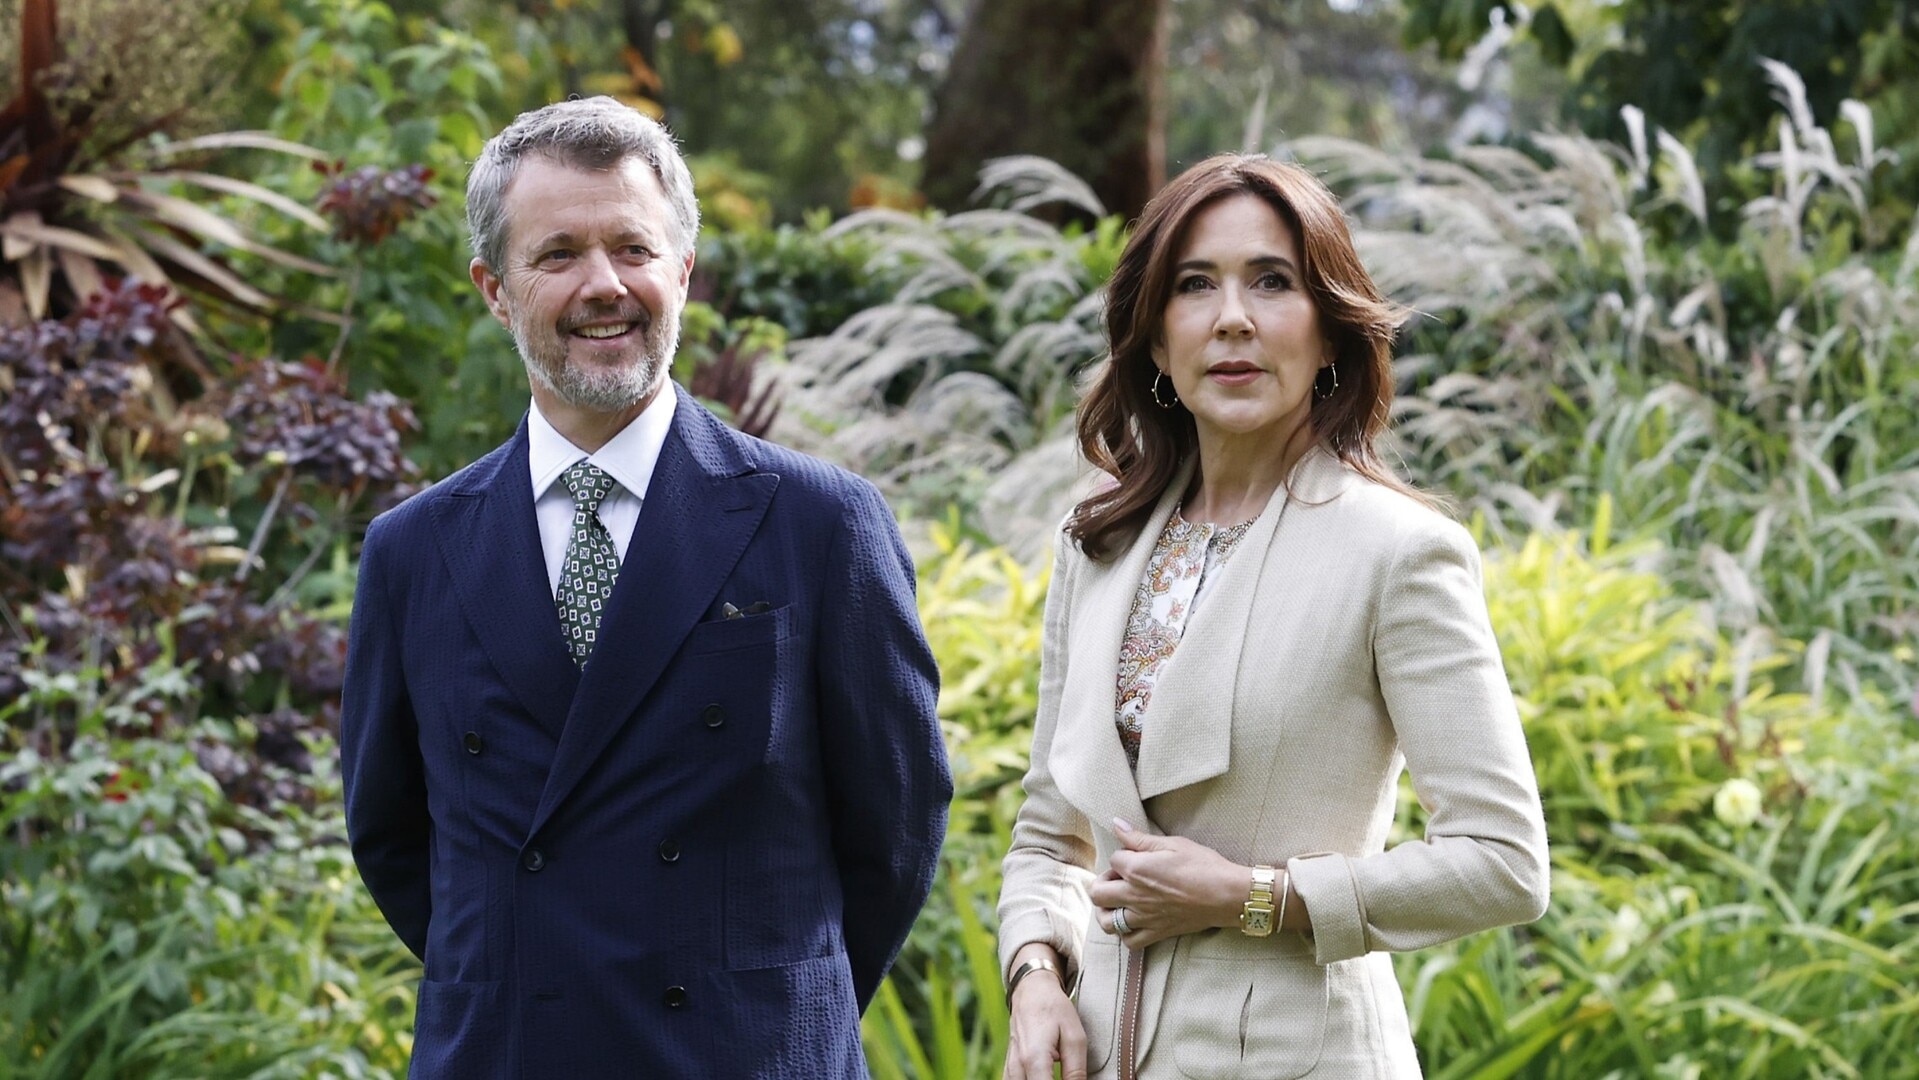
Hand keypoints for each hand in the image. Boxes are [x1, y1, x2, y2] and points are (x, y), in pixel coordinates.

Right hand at [1004, 947, 1086, 1079]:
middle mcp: (1017, 1066)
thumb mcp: (1075, 1037)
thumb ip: (1076, 1070)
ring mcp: (1010, 1066)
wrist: (1032, 990)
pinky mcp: (1009, 1066)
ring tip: (1052, 1076)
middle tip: (1063, 1077)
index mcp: (1034, 1059)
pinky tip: (1040, 1078)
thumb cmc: (1055, 1010)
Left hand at [1088, 818, 1245, 949]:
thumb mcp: (1173, 843)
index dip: (1123, 854)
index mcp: (1136, 870)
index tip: (1135, 855)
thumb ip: (1140, 838)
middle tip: (1118, 877)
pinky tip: (1132, 922)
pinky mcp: (1157, 932)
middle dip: (1103, 882)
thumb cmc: (1203, 865)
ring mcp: (1144, 917)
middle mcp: (1135, 895)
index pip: (1113, 859)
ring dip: (1106, 910)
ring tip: (1117, 901)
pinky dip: (1125, 934)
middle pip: (1098, 892)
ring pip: (1107, 922)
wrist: (1226, 894)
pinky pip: (1130, 942)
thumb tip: (1116, 824)